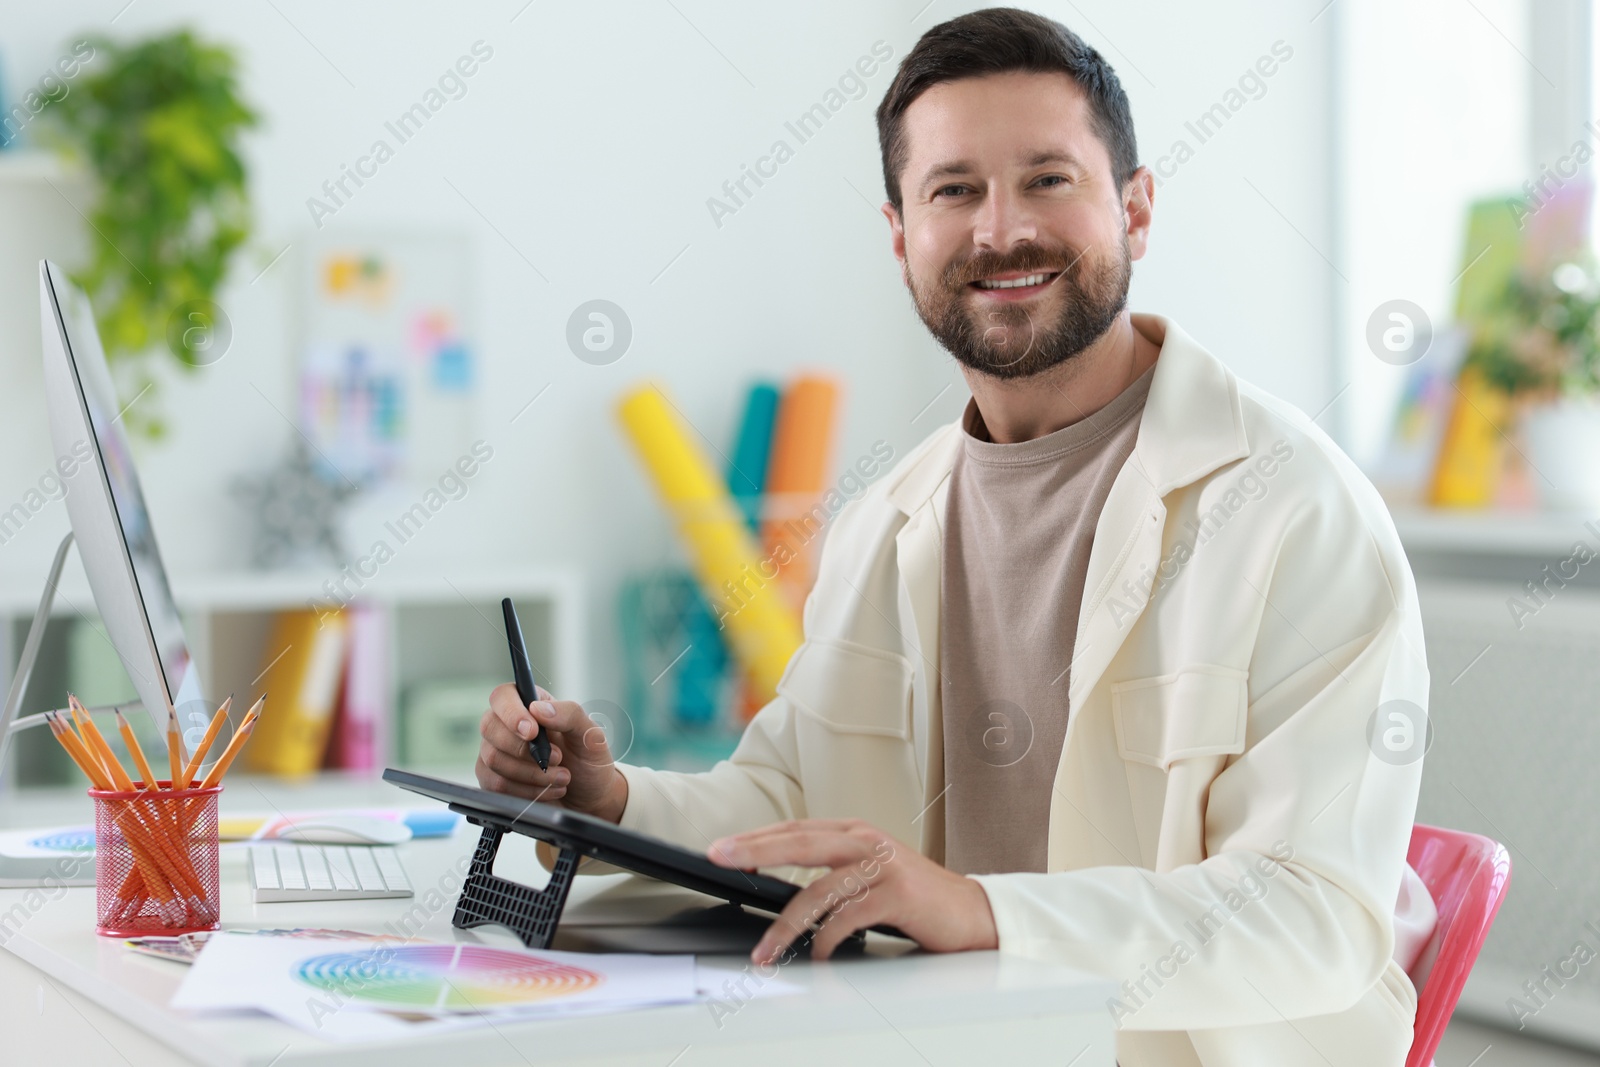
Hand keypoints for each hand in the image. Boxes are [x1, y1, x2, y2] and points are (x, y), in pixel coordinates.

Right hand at [476, 683, 627, 822]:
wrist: (589, 798)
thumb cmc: (588, 761)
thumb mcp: (590, 734)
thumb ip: (569, 714)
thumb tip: (537, 708)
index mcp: (531, 705)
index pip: (503, 696)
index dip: (511, 713)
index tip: (532, 732)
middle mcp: (507, 726)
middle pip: (489, 727)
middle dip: (524, 750)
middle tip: (558, 758)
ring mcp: (497, 752)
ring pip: (493, 759)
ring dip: (532, 773)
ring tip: (561, 777)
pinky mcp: (493, 779)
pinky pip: (495, 784)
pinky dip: (526, 791)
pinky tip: (547, 790)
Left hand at [708, 819, 998, 963]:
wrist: (971, 912)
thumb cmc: (915, 896)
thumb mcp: (870, 872)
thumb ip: (833, 871)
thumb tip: (778, 886)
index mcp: (855, 832)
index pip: (794, 829)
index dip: (756, 837)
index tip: (722, 847)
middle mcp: (866, 841)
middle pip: (798, 842)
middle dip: (754, 851)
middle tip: (720, 857)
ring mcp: (882, 866)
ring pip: (818, 890)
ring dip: (785, 924)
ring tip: (766, 950)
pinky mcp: (897, 895)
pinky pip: (848, 919)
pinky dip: (827, 940)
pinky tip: (820, 954)